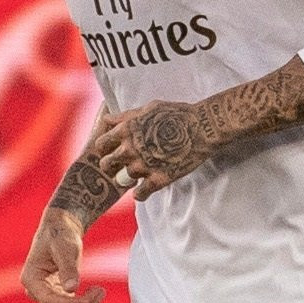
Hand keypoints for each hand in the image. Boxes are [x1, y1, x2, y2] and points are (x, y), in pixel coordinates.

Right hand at [21, 209, 104, 302]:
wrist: (60, 229)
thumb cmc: (61, 235)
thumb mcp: (65, 248)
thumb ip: (68, 268)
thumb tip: (71, 289)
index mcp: (31, 279)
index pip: (48, 301)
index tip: (89, 300)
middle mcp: (35, 291)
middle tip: (101, 290)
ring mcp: (46, 295)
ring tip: (101, 291)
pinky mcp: (58, 296)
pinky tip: (97, 292)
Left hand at [91, 101, 212, 202]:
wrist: (202, 128)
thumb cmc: (177, 114)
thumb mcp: (148, 108)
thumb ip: (126, 116)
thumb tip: (109, 120)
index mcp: (125, 130)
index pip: (100, 144)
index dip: (105, 148)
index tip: (112, 150)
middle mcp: (130, 149)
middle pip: (106, 164)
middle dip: (111, 165)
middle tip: (119, 166)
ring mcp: (143, 166)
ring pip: (122, 180)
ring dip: (127, 179)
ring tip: (136, 176)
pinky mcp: (158, 180)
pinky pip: (139, 195)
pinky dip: (140, 194)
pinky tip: (144, 189)